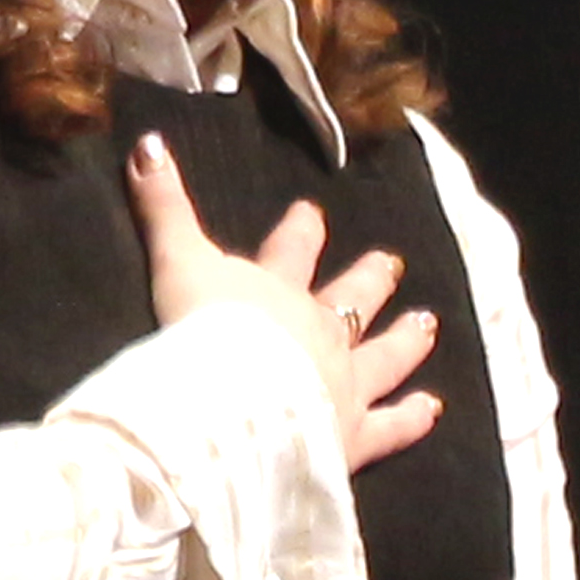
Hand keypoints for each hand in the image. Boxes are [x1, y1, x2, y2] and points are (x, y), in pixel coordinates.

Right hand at [124, 136, 442, 476]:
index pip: (292, 253)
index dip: (301, 232)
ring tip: (427, 323)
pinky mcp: (353, 437)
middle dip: (370, 279)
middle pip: (350, 298)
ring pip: (384, 357)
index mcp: (278, 292)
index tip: (313, 213)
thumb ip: (163, 207)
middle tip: (392, 260)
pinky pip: (391, 427)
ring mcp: (343, 385)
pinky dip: (412, 418)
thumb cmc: (200, 334)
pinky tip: (432, 409)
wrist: (230, 407)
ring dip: (405, 339)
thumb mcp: (175, 261)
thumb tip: (147, 142)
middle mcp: (320, 332)